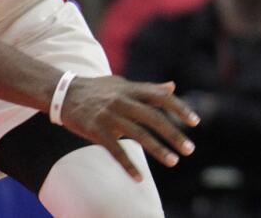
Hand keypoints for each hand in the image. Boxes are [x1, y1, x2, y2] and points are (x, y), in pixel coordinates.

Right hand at [61, 76, 199, 180]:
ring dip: (158, 149)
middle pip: (154, 118)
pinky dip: (128, 165)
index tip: (195, 122)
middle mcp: (123, 101)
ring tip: (173, 161)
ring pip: (138, 135)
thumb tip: (172, 87)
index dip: (179, 109)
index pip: (161, 97)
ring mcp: (110, 116)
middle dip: (173, 134)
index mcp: (132, 89)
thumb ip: (148, 88)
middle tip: (189, 149)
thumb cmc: (99, 89)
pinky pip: (115, 150)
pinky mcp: (96, 130)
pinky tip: (139, 177)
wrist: (65, 93)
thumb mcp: (123, 84)